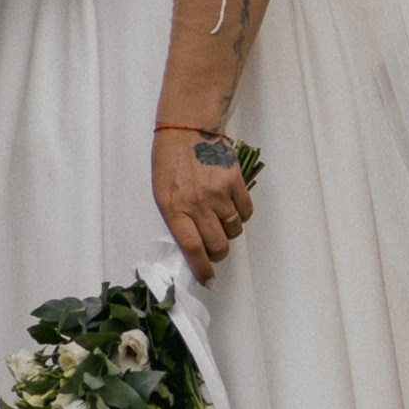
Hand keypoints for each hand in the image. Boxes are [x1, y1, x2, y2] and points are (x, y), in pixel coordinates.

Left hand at [152, 121, 253, 287]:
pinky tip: (231, 205)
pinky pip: (245, 212)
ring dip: (229, 232)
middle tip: (214, 248)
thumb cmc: (171, 161)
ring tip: (220, 219)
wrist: (188, 128)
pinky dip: (241, 215)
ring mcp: (218, 192)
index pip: (192, 248)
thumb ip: (177, 220)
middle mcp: (196, 203)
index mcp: (173, 208)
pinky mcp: (235, 181)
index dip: (202, 269)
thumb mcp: (163, 193)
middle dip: (217, 253)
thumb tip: (194, 247)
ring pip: (233, 230)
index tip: (208, 280)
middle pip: (217, 245)